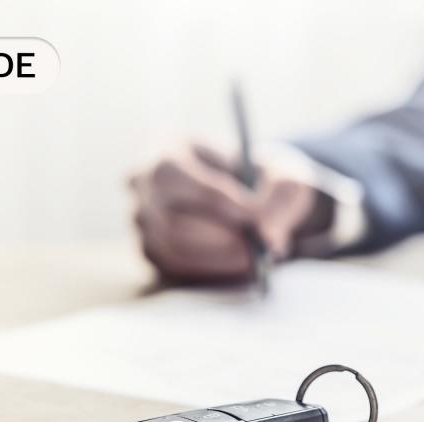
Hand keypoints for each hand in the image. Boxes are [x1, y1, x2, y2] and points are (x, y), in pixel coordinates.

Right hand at [130, 143, 319, 281]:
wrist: (252, 201)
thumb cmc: (263, 180)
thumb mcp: (281, 178)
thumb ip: (279, 201)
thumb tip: (268, 236)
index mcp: (166, 149)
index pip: (173, 176)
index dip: (213, 199)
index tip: (254, 217)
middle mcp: (141, 184)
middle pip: (170, 219)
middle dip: (222, 236)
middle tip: (262, 246)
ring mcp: (142, 220)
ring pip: (173, 247)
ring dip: (220, 257)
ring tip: (257, 254)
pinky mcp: (152, 251)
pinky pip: (175, 268)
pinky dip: (212, 269)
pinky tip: (241, 262)